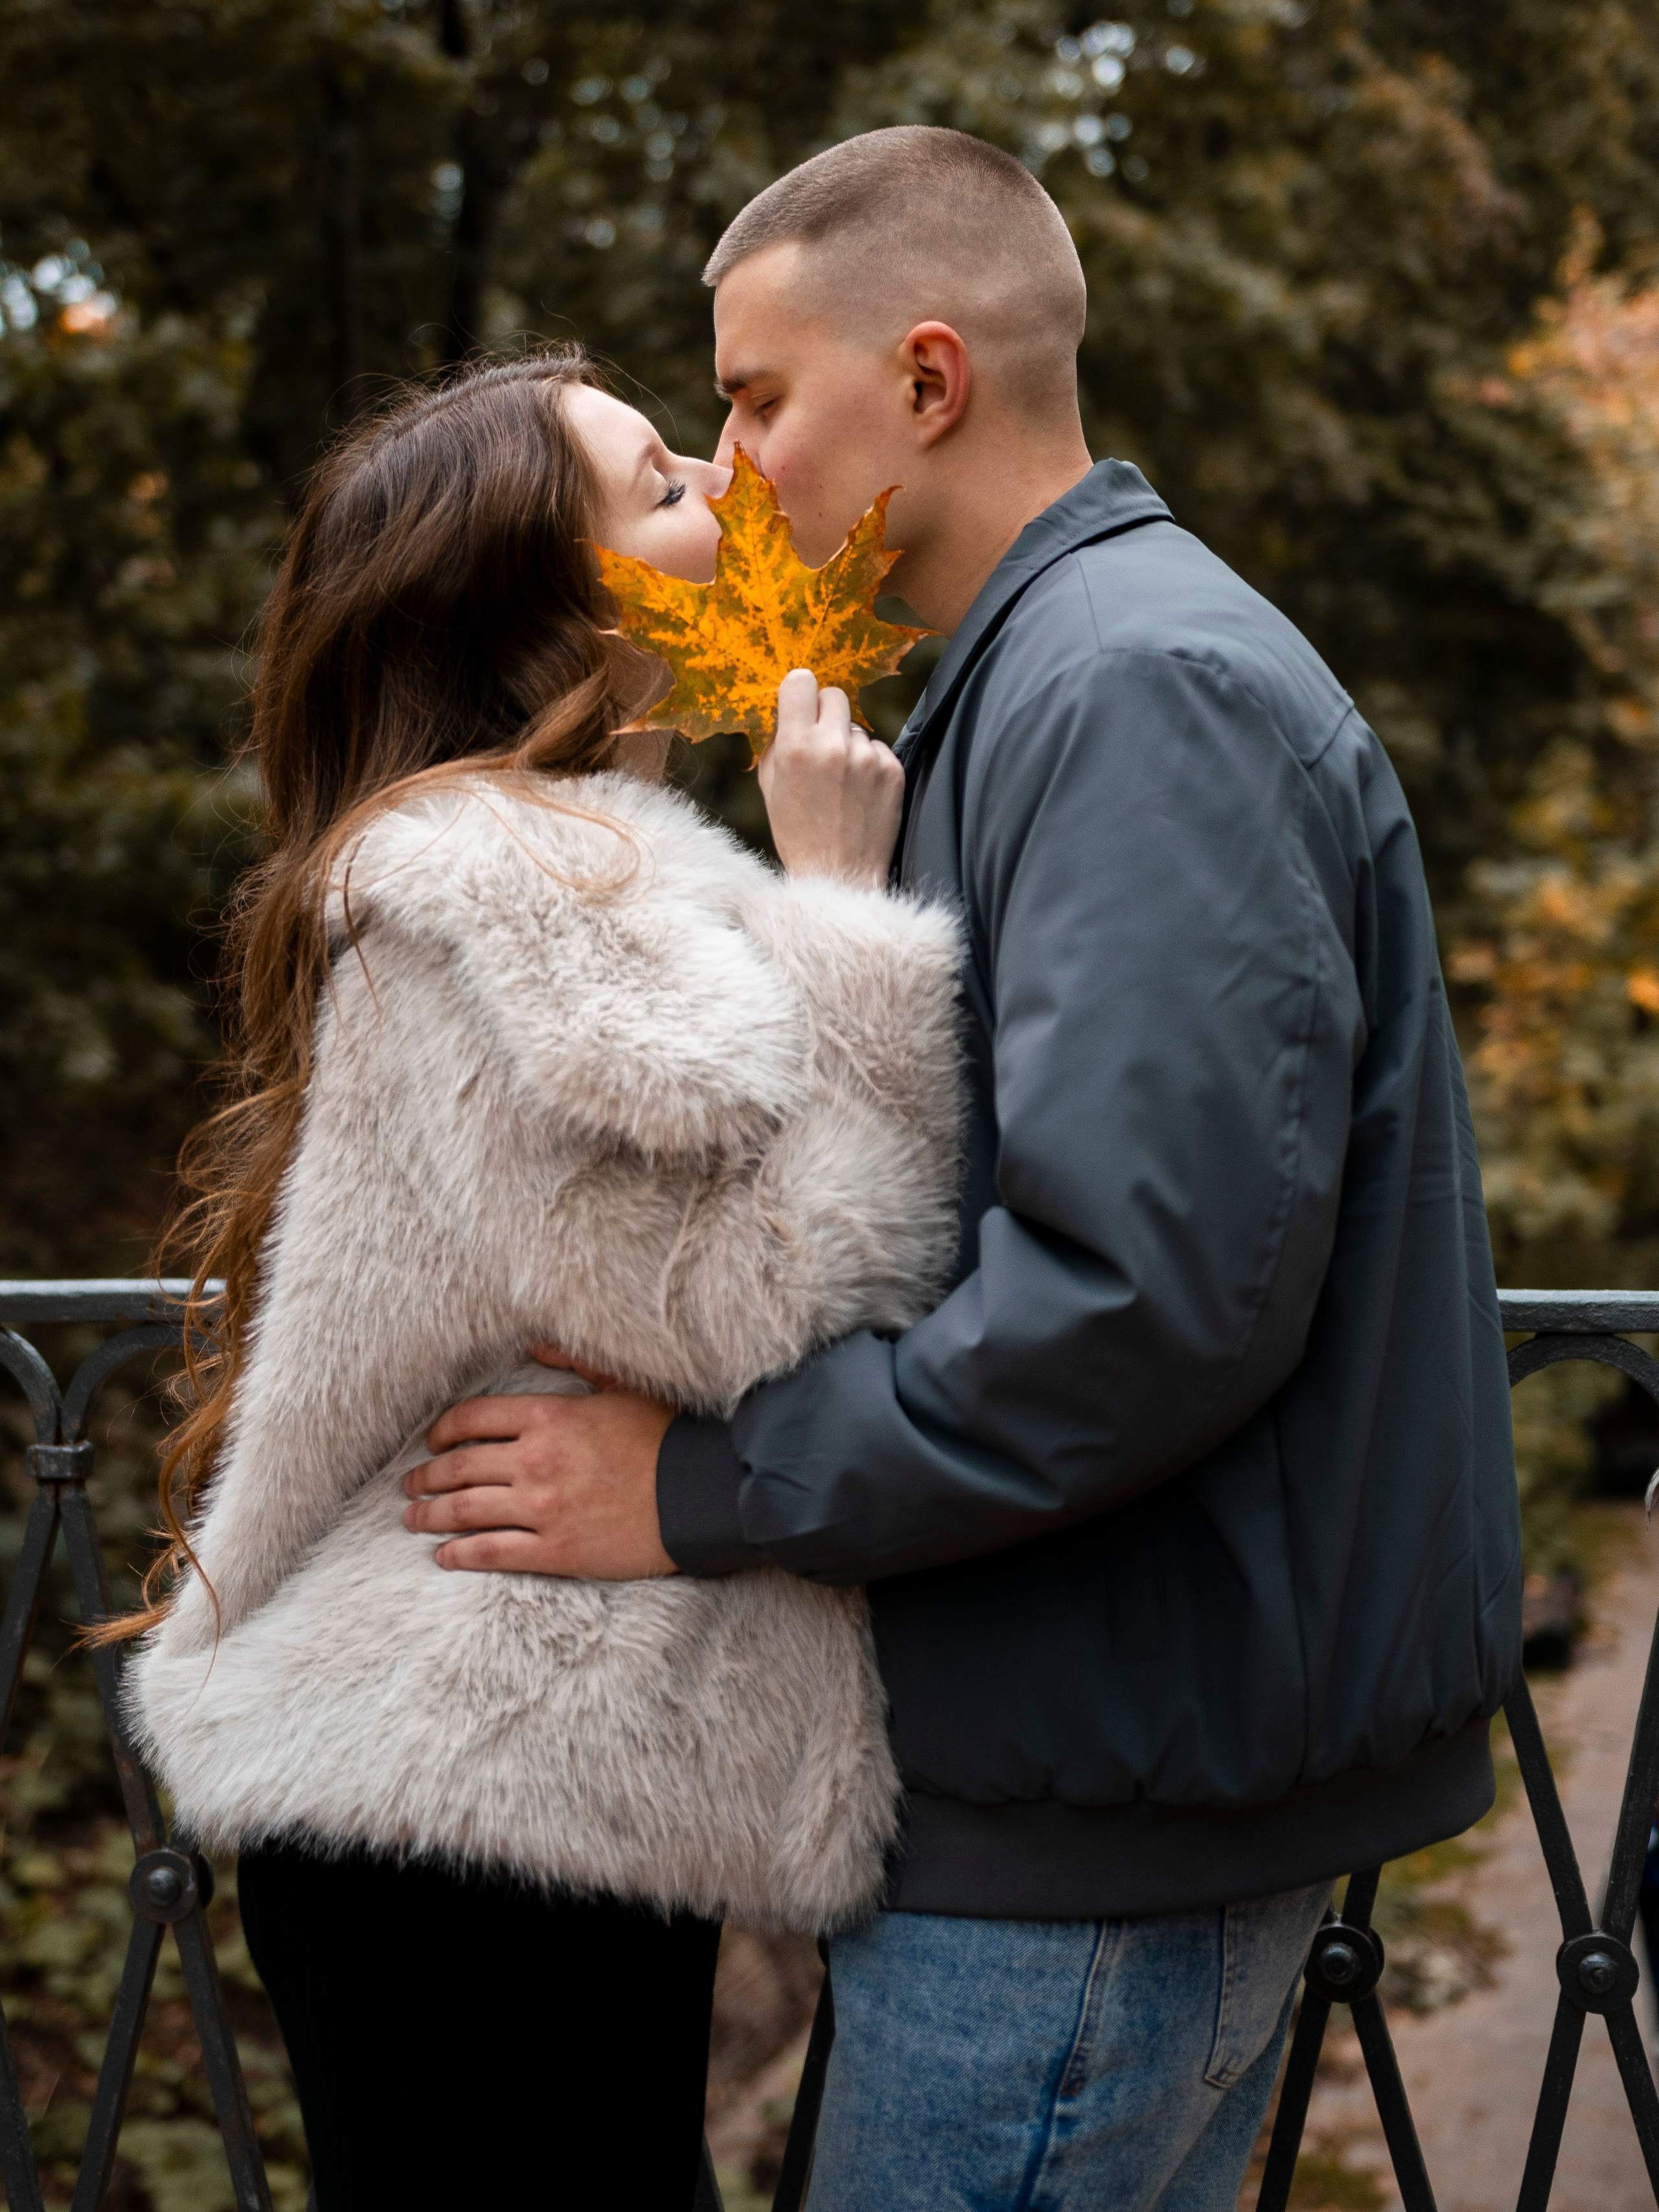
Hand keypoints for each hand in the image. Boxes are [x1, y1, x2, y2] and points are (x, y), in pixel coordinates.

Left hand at [402, 1350, 675, 1578]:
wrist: (700, 1494)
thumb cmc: (666, 1437)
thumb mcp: (622, 1387)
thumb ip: (575, 1363)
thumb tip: (534, 1346)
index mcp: (549, 1417)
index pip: (473, 1419)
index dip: (444, 1430)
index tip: (432, 1440)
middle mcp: (536, 1462)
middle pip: (460, 1467)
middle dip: (427, 1476)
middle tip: (410, 1484)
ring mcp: (543, 1509)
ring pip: (467, 1511)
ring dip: (431, 1515)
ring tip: (413, 1518)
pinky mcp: (556, 1551)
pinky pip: (493, 1553)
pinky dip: (461, 1554)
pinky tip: (444, 1556)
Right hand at [758, 668, 904, 888]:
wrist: (838, 876)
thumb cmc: (797, 834)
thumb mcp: (770, 787)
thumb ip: (777, 742)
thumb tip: (789, 710)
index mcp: (795, 747)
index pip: (801, 681)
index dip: (799, 692)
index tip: (800, 704)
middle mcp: (833, 746)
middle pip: (834, 694)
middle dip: (825, 713)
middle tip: (821, 740)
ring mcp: (867, 758)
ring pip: (856, 726)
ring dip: (848, 743)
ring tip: (841, 781)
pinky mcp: (892, 771)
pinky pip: (877, 748)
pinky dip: (869, 763)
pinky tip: (859, 792)